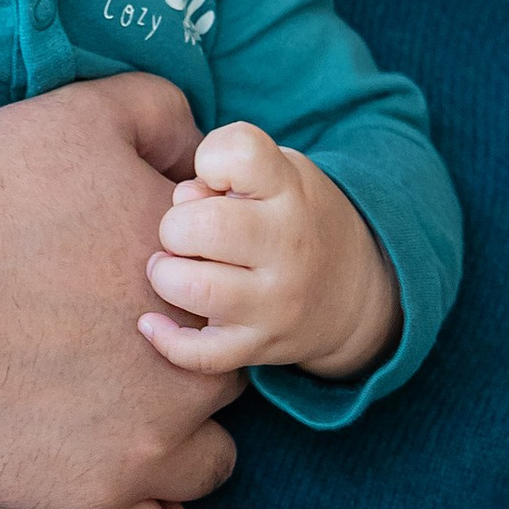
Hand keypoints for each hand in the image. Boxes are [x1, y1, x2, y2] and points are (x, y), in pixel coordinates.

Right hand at [0, 77, 243, 508]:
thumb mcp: (78, 115)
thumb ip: (164, 118)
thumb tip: (201, 151)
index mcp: (197, 282)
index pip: (233, 303)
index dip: (190, 299)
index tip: (135, 297)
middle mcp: (190, 371)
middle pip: (223, 383)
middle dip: (182, 369)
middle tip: (111, 354)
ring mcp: (144, 449)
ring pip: (207, 465)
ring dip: (175, 445)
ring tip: (114, 421)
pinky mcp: (88, 508)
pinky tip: (103, 481)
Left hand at [142, 122, 396, 379]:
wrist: (356, 295)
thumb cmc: (296, 220)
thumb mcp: (284, 176)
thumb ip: (230, 172)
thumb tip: (180, 200)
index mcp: (292, 191)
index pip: (240, 153)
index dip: (210, 158)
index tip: (214, 178)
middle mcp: (288, 246)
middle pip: (204, 226)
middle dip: (175, 226)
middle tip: (184, 234)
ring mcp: (275, 302)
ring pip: (194, 288)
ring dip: (165, 276)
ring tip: (174, 269)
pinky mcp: (259, 346)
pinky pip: (200, 355)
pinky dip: (166, 340)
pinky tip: (152, 321)